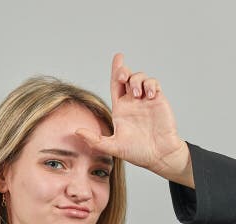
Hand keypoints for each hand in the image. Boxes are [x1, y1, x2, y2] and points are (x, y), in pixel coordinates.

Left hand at [74, 52, 188, 179]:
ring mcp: (145, 100)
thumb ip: (95, 140)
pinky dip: (151, 85)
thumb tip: (76, 131)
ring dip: (137, 80)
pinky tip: (149, 96)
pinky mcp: (158, 100)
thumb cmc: (138, 152)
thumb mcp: (113, 147)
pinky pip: (154, 84)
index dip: (116, 69)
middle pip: (127, 77)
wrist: (159, 155)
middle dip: (124, 70)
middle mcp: (132, 102)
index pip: (116, 84)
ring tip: (137, 94)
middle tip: (123, 76)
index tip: (118, 57)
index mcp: (121, 108)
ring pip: (140, 78)